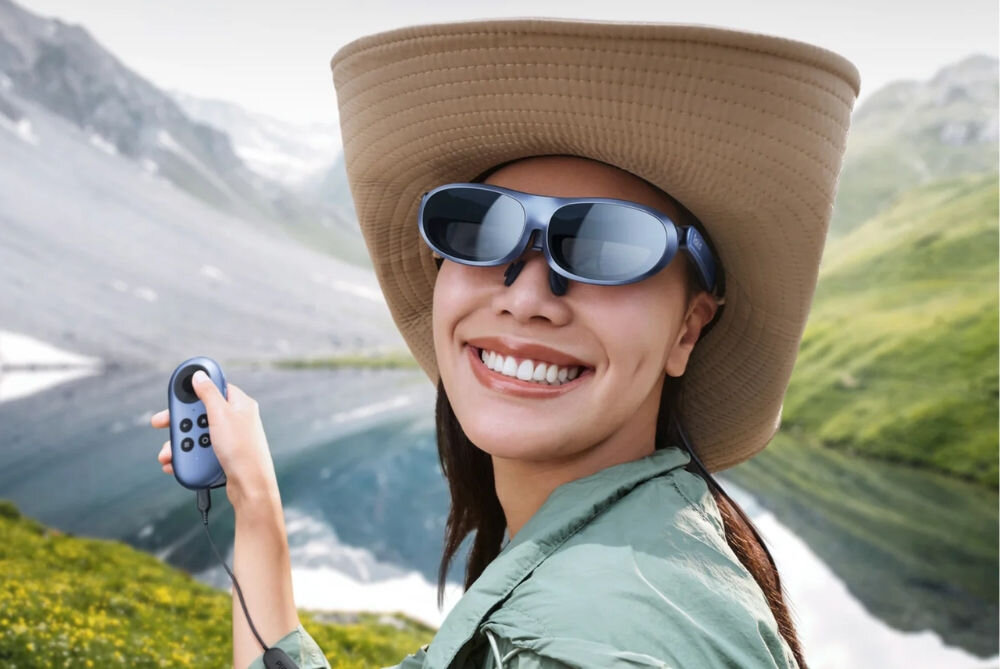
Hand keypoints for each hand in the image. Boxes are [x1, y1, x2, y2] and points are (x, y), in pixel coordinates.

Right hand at [151, 371, 280, 512]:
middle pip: (200, 413)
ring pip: (197, 434)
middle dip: (180, 422)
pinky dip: (186, 456)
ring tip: (167, 453)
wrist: (250, 487)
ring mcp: (229, 439)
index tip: (176, 391)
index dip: (194, 389)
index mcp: (240, 404)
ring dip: (179, 443)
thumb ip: (208, 393)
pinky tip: (174, 463)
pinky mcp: (223, 456)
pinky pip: (200, 452)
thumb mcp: (221, 415)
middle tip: (161, 424)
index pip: (215, 388)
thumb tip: (200, 375)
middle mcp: (235, 420)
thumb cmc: (241, 449)